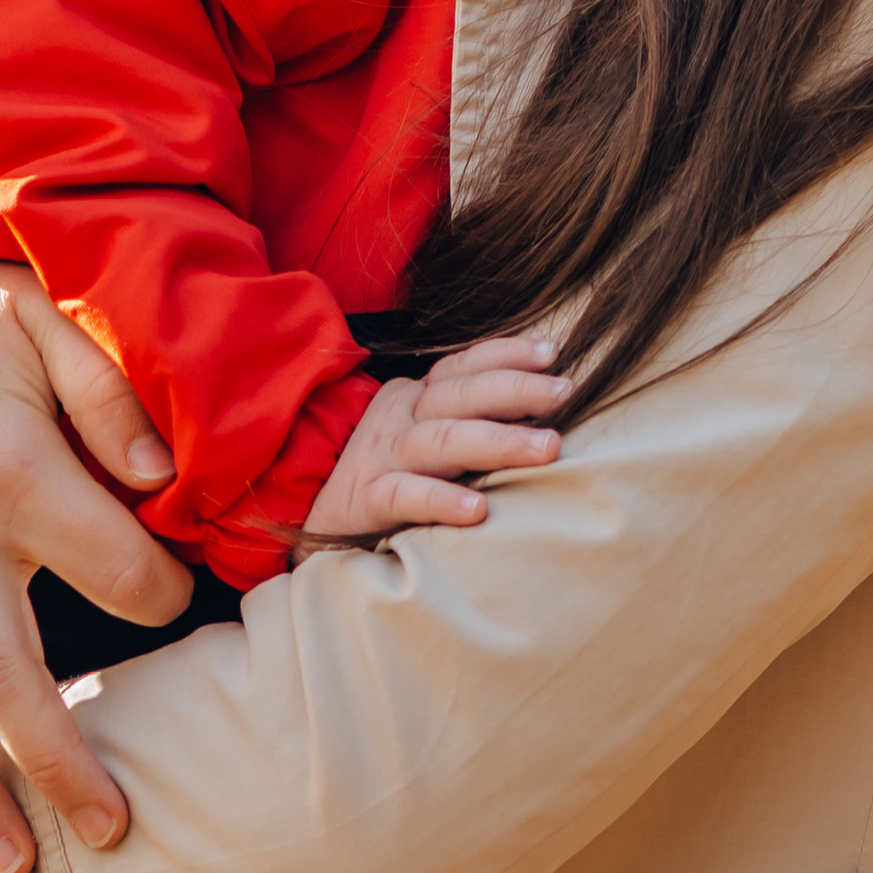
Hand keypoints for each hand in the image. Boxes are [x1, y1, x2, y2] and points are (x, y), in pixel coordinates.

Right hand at [0, 230, 192, 872]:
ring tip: (15, 869)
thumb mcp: (44, 316)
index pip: (110, 564)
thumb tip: (167, 476)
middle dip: (56, 759)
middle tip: (111, 833)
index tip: (191, 605)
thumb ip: (111, 392)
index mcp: (8, 466)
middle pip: (2, 672)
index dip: (161, 593)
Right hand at [300, 337, 568, 543]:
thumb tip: (545, 419)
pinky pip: (404, 495)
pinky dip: (440, 498)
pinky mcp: (365, 501)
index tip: (554, 353)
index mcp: (415, 398)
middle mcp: (399, 419)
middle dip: (516, 390)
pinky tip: (478, 508)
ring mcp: (381, 457)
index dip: (507, 354)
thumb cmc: (384, 477)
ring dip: (497, 440)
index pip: (462, 365)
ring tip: (548, 448)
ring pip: (440, 441)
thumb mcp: (422, 439)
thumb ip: (467, 423)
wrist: (307, 518)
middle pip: (460, 395)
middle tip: (565, 393)